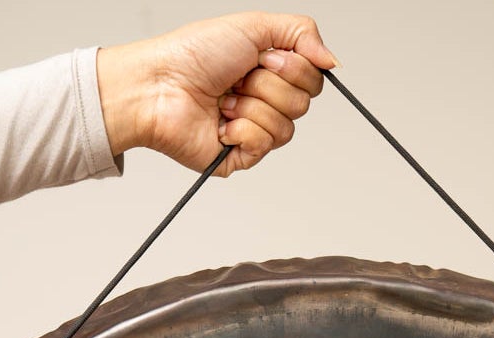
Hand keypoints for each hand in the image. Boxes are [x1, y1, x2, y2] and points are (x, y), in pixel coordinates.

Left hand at [96, 12, 336, 176]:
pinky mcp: (241, 157)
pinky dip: (242, 129)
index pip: (313, 79)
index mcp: (271, 70)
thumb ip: (302, 33)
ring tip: (226, 99)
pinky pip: (264, 146)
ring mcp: (254, 131)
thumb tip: (333, 60)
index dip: (294, 67)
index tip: (264, 57)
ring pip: (286, 127)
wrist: (160, 85)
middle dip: (271, 85)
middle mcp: (265, 100)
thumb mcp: (255, 25)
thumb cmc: (193, 54)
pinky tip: (221, 122)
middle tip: (240, 77)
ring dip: (253, 106)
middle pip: (304, 103)